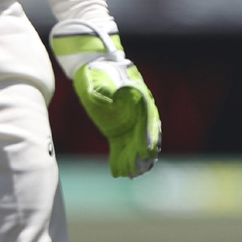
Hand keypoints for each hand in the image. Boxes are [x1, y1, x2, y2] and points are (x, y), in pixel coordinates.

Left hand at [50, 19, 160, 177]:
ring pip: (137, 142)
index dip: (149, 133)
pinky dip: (122, 158)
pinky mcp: (118, 130)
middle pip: (146, 132)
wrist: (92, 68)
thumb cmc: (96, 72)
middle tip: (142, 167)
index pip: (148, 116)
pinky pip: (123, 146)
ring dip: (136, 158)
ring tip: (134, 174)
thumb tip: (107, 96)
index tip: (147, 148)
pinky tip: (119, 172)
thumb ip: (102, 89)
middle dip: (145, 151)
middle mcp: (138, 110)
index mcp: (138, 96)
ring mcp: (130, 120)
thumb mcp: (97, 78)